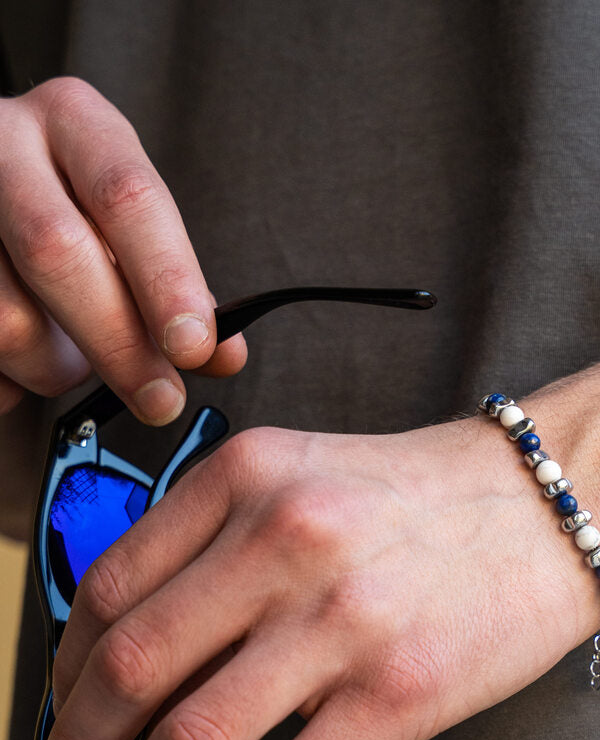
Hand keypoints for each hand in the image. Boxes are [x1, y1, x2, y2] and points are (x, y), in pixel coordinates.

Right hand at [0, 77, 244, 420]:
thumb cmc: (76, 214)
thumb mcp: (134, 231)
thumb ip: (179, 291)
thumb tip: (223, 356)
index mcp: (77, 125)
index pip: (128, 197)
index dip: (165, 279)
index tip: (194, 347)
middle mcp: (3, 142)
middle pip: (57, 250)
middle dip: (118, 342)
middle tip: (161, 400)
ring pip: (4, 314)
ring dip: (53, 368)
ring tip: (71, 368)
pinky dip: (9, 380)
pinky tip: (22, 365)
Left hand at [37, 417, 599, 739]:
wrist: (548, 501)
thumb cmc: (425, 493)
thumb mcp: (307, 472)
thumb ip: (219, 535)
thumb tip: (139, 642)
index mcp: (251, 478)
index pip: (114, 586)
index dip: (67, 663)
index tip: (64, 703)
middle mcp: (288, 542)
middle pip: (132, 668)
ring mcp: (345, 623)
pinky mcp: (399, 695)